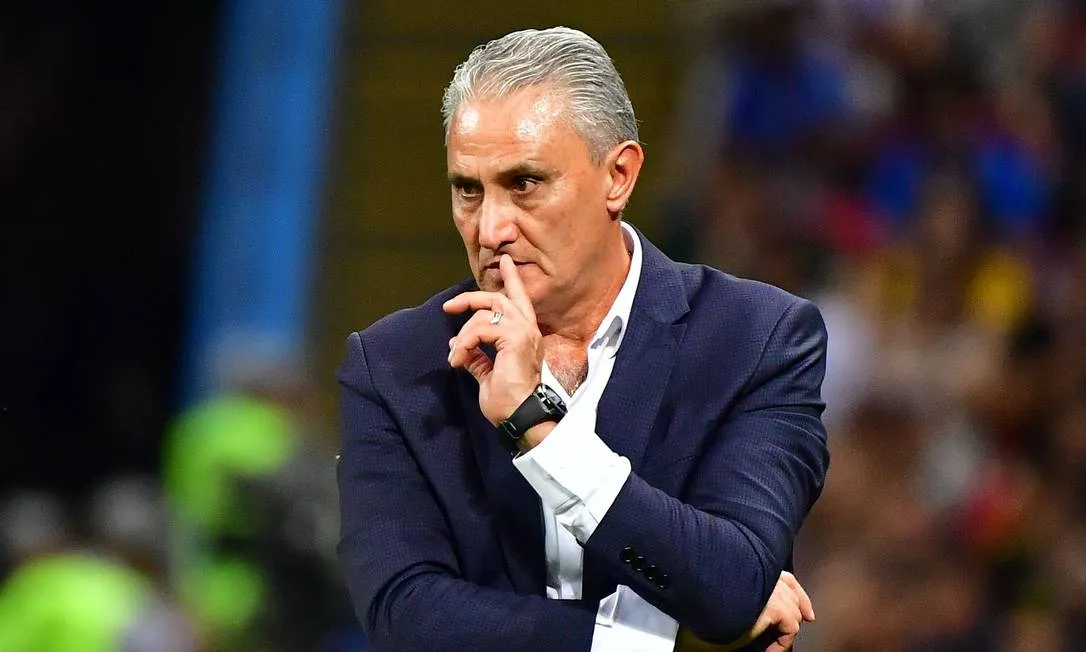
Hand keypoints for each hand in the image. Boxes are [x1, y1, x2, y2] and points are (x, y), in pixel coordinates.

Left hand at [442, 255, 542, 424]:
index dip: (511, 279)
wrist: (520, 416)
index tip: (505, 261)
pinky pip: (480, 329)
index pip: (519, 300)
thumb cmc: (509, 401)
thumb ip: (477, 358)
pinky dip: (464, 343)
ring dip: (463, 333)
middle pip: (498, 298)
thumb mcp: (488, 375)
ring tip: (455, 355)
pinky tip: (458, 360)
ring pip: (485, 313)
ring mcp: (523, 332)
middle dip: (471, 298)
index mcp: (526, 336)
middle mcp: (528, 329)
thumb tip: (459, 346)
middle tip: (449, 306)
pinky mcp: (514, 338)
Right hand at [674, 571, 813, 651]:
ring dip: (785, 630)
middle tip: (787, 630)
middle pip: (794, 596)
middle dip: (796, 613)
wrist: (704, 593)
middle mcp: (770, 574)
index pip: (788, 580)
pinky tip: (770, 650)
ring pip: (794, 614)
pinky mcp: (776, 607)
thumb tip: (756, 606)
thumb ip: (746, 589)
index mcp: (759, 564)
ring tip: (772, 642)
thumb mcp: (730, 587)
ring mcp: (775, 590)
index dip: (799, 597)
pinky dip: (782, 644)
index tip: (806, 612)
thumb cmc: (708, 590)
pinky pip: (791, 630)